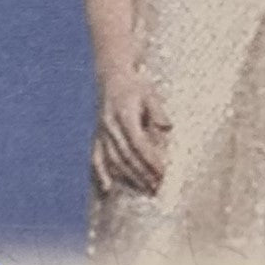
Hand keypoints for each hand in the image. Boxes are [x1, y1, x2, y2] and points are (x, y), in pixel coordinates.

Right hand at [91, 73, 170, 193]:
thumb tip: (167, 128)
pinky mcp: (97, 136)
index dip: (150, 159)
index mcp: (124, 115)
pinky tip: (106, 189)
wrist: (112, 75)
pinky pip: (96, 157)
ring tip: (145, 189)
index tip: (163, 172)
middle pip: (127, 156)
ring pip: (114, 160)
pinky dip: (100, 174)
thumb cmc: (135, 85)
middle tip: (158, 187)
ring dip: (129, 177)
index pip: (138, 143)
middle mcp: (111, 126)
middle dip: (143, 173)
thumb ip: (158, 111)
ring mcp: (102, 132)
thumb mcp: (150, 93)